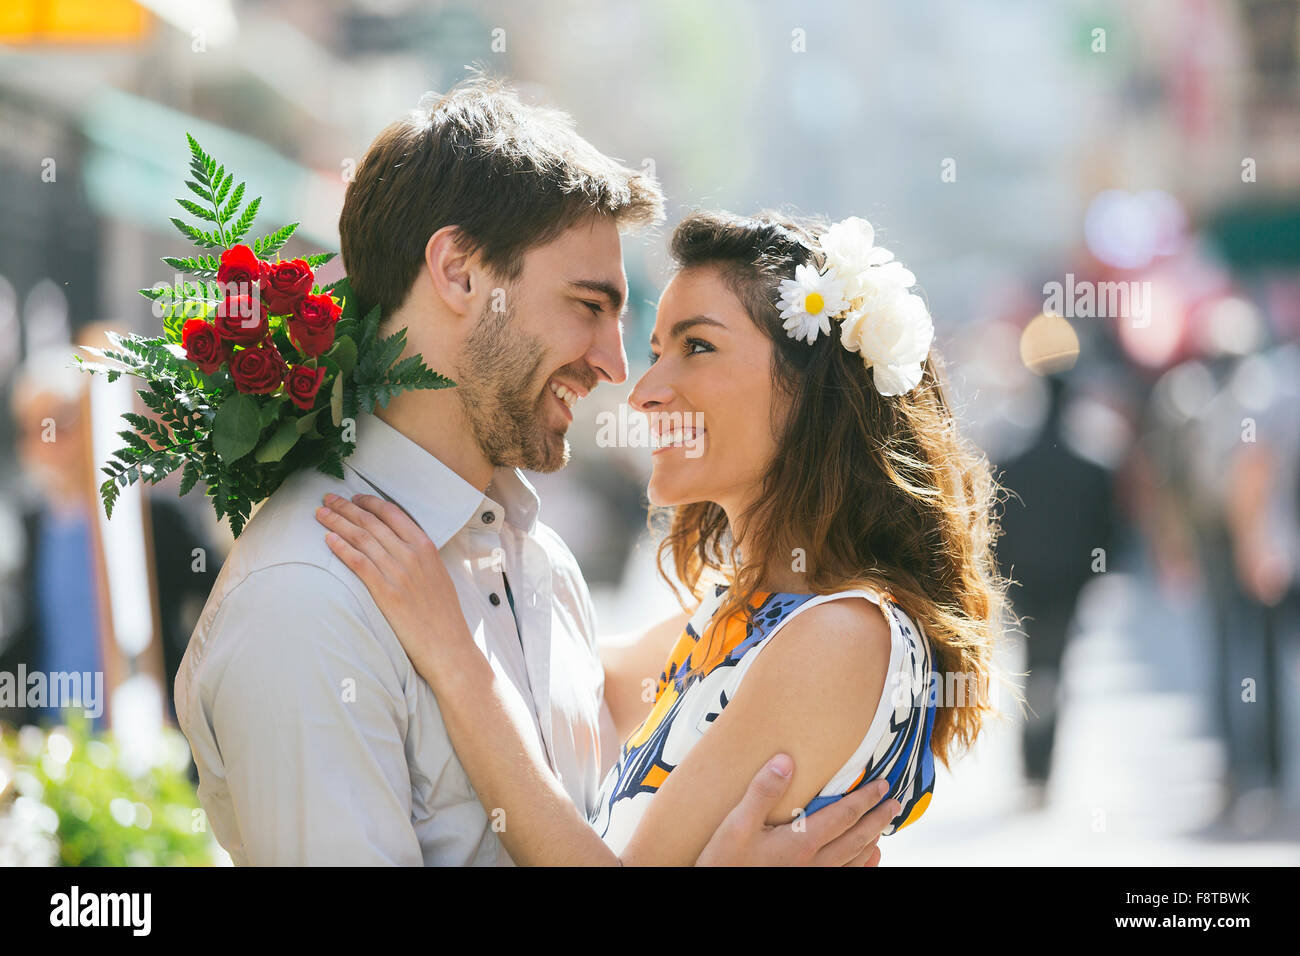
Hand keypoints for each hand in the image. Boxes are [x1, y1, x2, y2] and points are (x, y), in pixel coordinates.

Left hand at [316, 492, 469, 675]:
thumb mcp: (438, 576)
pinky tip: (327, 539)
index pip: (393, 513)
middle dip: (345, 507)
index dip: (369, 502)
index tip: (353, 498)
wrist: (448, 646)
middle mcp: (412, 554)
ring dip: (337, 522)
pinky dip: (341, 547)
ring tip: (320, 514)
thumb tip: (400, 547)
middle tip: (327, 498)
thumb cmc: (443, 616)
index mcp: (426, 547)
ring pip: (361, 538)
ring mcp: (398, 572)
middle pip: (372, 522)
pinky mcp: (386, 592)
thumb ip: (420, 558)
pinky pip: (358, 562)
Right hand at [696, 754, 900, 865]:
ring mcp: (812, 878)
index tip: (882, 785)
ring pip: (854, 861)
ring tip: (883, 828)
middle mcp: (814, 864)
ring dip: (872, 841)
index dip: (865, 799)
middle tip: (894, 804)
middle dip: (877, 819)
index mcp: (801, 843)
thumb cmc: (725, 861)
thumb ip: (763, 791)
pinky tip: (868, 861)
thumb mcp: (737, 822)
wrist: (716, 890)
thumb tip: (786, 760)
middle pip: (857, 838)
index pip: (844, 815)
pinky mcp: (806, 885)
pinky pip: (844, 878)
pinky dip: (862, 867)